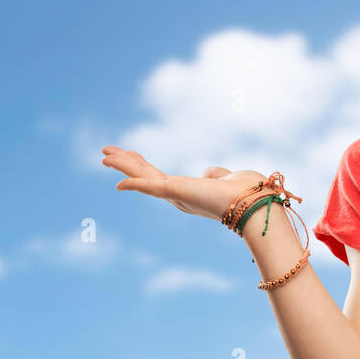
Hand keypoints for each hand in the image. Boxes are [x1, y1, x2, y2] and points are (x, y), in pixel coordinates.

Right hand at [101, 146, 268, 221]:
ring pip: (142, 177)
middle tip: (105, 153)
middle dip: (125, 163)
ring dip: (123, 165)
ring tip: (103, 155)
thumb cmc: (248, 194)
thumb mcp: (229, 178)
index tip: (131, 154)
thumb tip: (210, 173)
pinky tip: (118, 183)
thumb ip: (217, 175)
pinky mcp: (175, 191)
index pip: (159, 177)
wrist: (256, 205)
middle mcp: (178, 196)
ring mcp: (175, 195)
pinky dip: (134, 183)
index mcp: (188, 192)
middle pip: (145, 176)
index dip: (143, 166)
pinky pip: (149, 185)